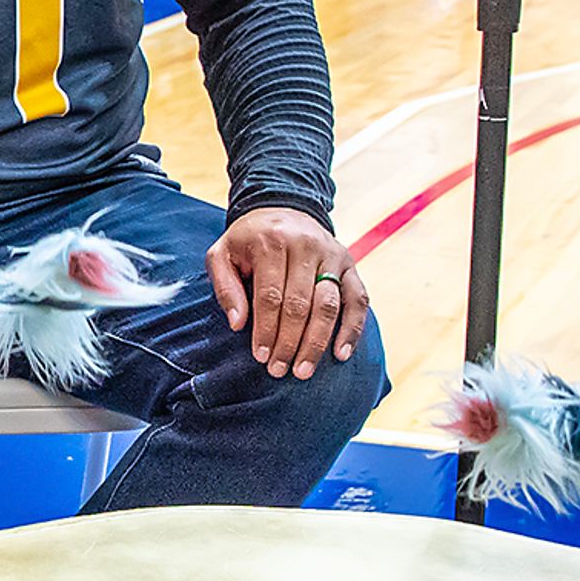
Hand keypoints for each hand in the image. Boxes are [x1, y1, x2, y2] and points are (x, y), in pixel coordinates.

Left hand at [208, 206, 366, 380]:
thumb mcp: (222, 254)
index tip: (261, 357)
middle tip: (279, 371)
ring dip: (317, 342)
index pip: (270, 295)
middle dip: (289, 342)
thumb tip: (237, 325)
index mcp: (271, 242)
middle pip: (300, 304)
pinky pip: (357, 300)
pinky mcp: (349, 264)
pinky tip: (340, 354)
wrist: (282, 209)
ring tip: (304, 370)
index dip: (266, 329)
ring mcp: (332, 255)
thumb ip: (225, 287)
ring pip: (329, 304)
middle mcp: (305, 246)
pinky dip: (352, 328)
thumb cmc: (247, 240)